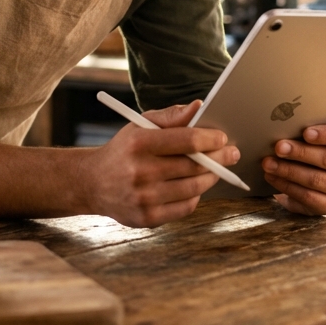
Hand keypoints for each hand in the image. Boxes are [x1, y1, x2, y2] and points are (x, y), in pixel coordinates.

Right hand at [81, 100, 239, 227]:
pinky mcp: (147, 218)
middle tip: (232, 153)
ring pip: (194, 188)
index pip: (187, 140)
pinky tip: (195, 186)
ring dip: (211, 177)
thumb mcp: (141, 125)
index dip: (211, 139)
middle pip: (194, 165)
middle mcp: (141, 171)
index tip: (223, 138)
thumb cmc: (124, 149)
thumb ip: (171, 116)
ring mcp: (144, 197)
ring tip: (216, 169)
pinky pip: (185, 207)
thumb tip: (199, 106)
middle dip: (219, 158)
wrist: (93, 183)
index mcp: (140, 143)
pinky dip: (196, 195)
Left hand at [261, 123, 325, 215]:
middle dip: (300, 152)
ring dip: (288, 171)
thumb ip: (309, 125)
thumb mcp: (316, 132)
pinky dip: (287, 186)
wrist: (315, 173)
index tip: (306, 133)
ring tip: (268, 163)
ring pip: (316, 179)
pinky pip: (308, 197)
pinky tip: (272, 177)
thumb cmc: (314, 145)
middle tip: (278, 147)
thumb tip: (286, 120)